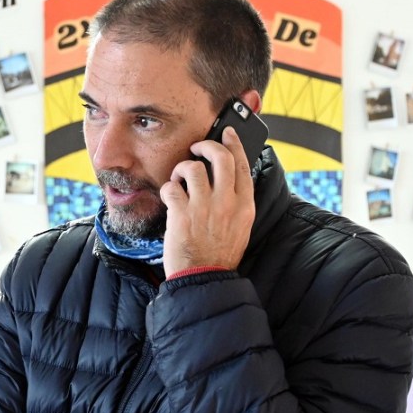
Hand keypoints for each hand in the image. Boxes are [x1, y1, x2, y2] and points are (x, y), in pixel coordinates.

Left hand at [159, 126, 254, 275]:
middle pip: (220, 157)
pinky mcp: (182, 214)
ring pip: (193, 167)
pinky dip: (167, 188)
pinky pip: (172, 187)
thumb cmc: (219, 256)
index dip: (234, 144)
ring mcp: (204, 207)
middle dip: (206, 145)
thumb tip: (228, 180)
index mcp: (245, 206)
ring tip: (179, 179)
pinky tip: (169, 197)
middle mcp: (227, 203)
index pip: (242, 165)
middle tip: (196, 147)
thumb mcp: (240, 229)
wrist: (204, 279)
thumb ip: (237, 204)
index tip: (227, 133)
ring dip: (182, 169)